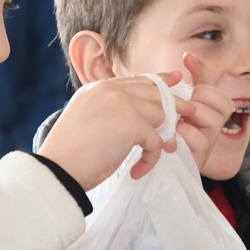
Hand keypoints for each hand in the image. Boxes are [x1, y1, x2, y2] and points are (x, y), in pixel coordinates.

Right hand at [37, 71, 194, 188]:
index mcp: (99, 87)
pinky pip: (156, 140)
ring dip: (164, 136)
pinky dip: (151, 158)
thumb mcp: (88, 119)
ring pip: (161, 115)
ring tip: (162, 151)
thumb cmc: (70, 153)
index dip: (160, 80)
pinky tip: (138, 170)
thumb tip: (138, 113)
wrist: (58, 169)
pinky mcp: (132, 124)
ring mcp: (122, 104)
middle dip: (175, 105)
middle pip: (155, 93)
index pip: (137, 79)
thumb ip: (109, 108)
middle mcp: (111, 89)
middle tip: (191, 114)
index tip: (176, 79)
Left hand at [174, 52, 234, 170]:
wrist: (158, 160)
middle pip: (224, 103)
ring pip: (216, 121)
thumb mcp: (174, 102)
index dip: (202, 71)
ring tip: (181, 113)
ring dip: (198, 112)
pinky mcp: (199, 157)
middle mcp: (213, 123)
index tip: (186, 58)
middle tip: (188, 94)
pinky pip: (202, 142)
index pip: (214, 86)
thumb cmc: (168, 127)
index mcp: (207, 107)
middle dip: (205, 95)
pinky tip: (177, 129)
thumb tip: (189, 55)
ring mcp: (208, 140)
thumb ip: (182, 83)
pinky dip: (190, 133)